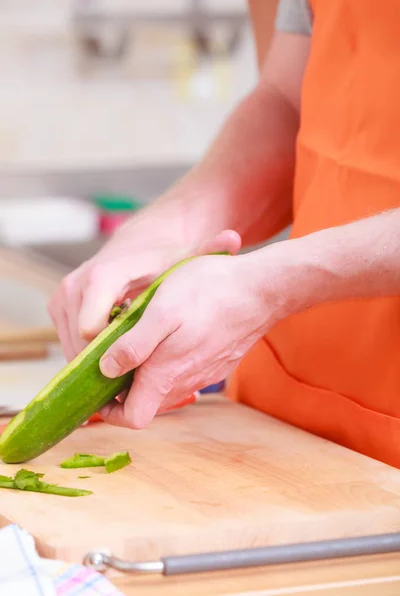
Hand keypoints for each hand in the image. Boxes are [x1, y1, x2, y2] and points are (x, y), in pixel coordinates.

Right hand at [48, 206, 240, 362]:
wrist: (137, 246)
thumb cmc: (162, 260)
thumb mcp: (184, 260)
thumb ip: (208, 250)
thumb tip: (234, 238)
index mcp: (101, 278)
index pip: (93, 333)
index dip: (115, 357)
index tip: (140, 370)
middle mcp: (74, 286)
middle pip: (80, 346)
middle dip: (106, 366)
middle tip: (136, 381)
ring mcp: (61, 298)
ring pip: (71, 349)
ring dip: (98, 364)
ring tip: (129, 370)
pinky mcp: (57, 307)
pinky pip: (68, 343)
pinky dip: (91, 354)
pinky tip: (118, 355)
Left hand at [98, 249, 285, 428]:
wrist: (261, 289)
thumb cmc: (210, 292)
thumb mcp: (161, 312)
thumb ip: (133, 346)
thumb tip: (107, 371)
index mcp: (166, 374)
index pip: (132, 418)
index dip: (110, 411)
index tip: (99, 388)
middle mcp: (185, 381)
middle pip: (147, 402)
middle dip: (125, 385)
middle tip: (115, 352)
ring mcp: (204, 373)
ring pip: (165, 386)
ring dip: (147, 370)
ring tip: (140, 336)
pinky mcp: (216, 362)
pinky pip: (185, 371)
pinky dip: (170, 360)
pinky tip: (171, 331)